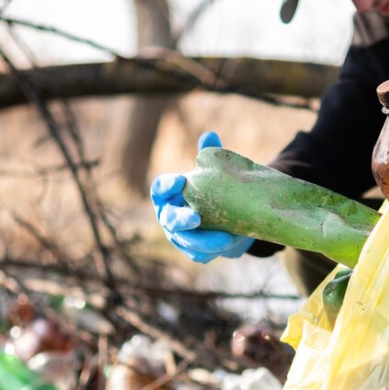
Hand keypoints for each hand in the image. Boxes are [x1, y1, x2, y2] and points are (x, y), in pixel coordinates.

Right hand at [151, 132, 254, 263]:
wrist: (229, 219)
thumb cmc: (213, 190)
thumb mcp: (213, 173)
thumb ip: (209, 155)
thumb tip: (210, 135)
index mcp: (167, 195)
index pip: (159, 189)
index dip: (167, 186)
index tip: (181, 181)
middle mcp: (167, 216)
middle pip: (168, 219)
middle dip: (181, 220)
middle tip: (196, 218)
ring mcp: (178, 237)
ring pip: (185, 241)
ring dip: (204, 241)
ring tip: (226, 238)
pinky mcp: (192, 252)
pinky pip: (199, 254)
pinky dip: (213, 251)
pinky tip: (228, 246)